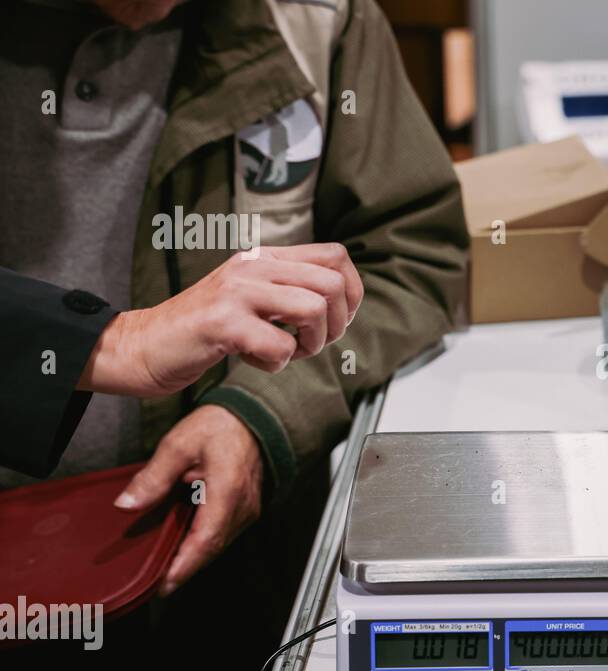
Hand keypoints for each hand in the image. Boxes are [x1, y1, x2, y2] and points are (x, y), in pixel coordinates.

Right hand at [78, 243, 363, 397]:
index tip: (336, 321)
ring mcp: (236, 292)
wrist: (140, 346)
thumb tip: (341, 303)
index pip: (335, 256)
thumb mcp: (250, 300)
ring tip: (285, 352)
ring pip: (313, 309)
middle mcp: (252, 267)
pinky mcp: (221, 322)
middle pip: (332, 283)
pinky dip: (276, 362)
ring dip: (310, 344)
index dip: (351, 292)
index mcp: (263, 259)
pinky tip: (253, 360)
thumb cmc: (201, 331)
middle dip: (336, 324)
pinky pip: (279, 344)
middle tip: (310, 344)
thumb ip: (288, 293)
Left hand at [113, 405, 262, 595]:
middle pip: (212, 549)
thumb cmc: (222, 427)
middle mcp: (242, 506)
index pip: (205, 540)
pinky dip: (203, 545)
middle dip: (185, 569)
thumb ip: (153, 477)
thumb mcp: (179, 445)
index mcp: (227, 492)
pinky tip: (185, 547)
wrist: (253, 417)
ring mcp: (248, 509)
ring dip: (194, 558)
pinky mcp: (246, 508)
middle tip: (158, 585)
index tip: (165, 585)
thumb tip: (128, 504)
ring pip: (219, 544)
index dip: (184, 566)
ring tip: (167, 571)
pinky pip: (224, 534)